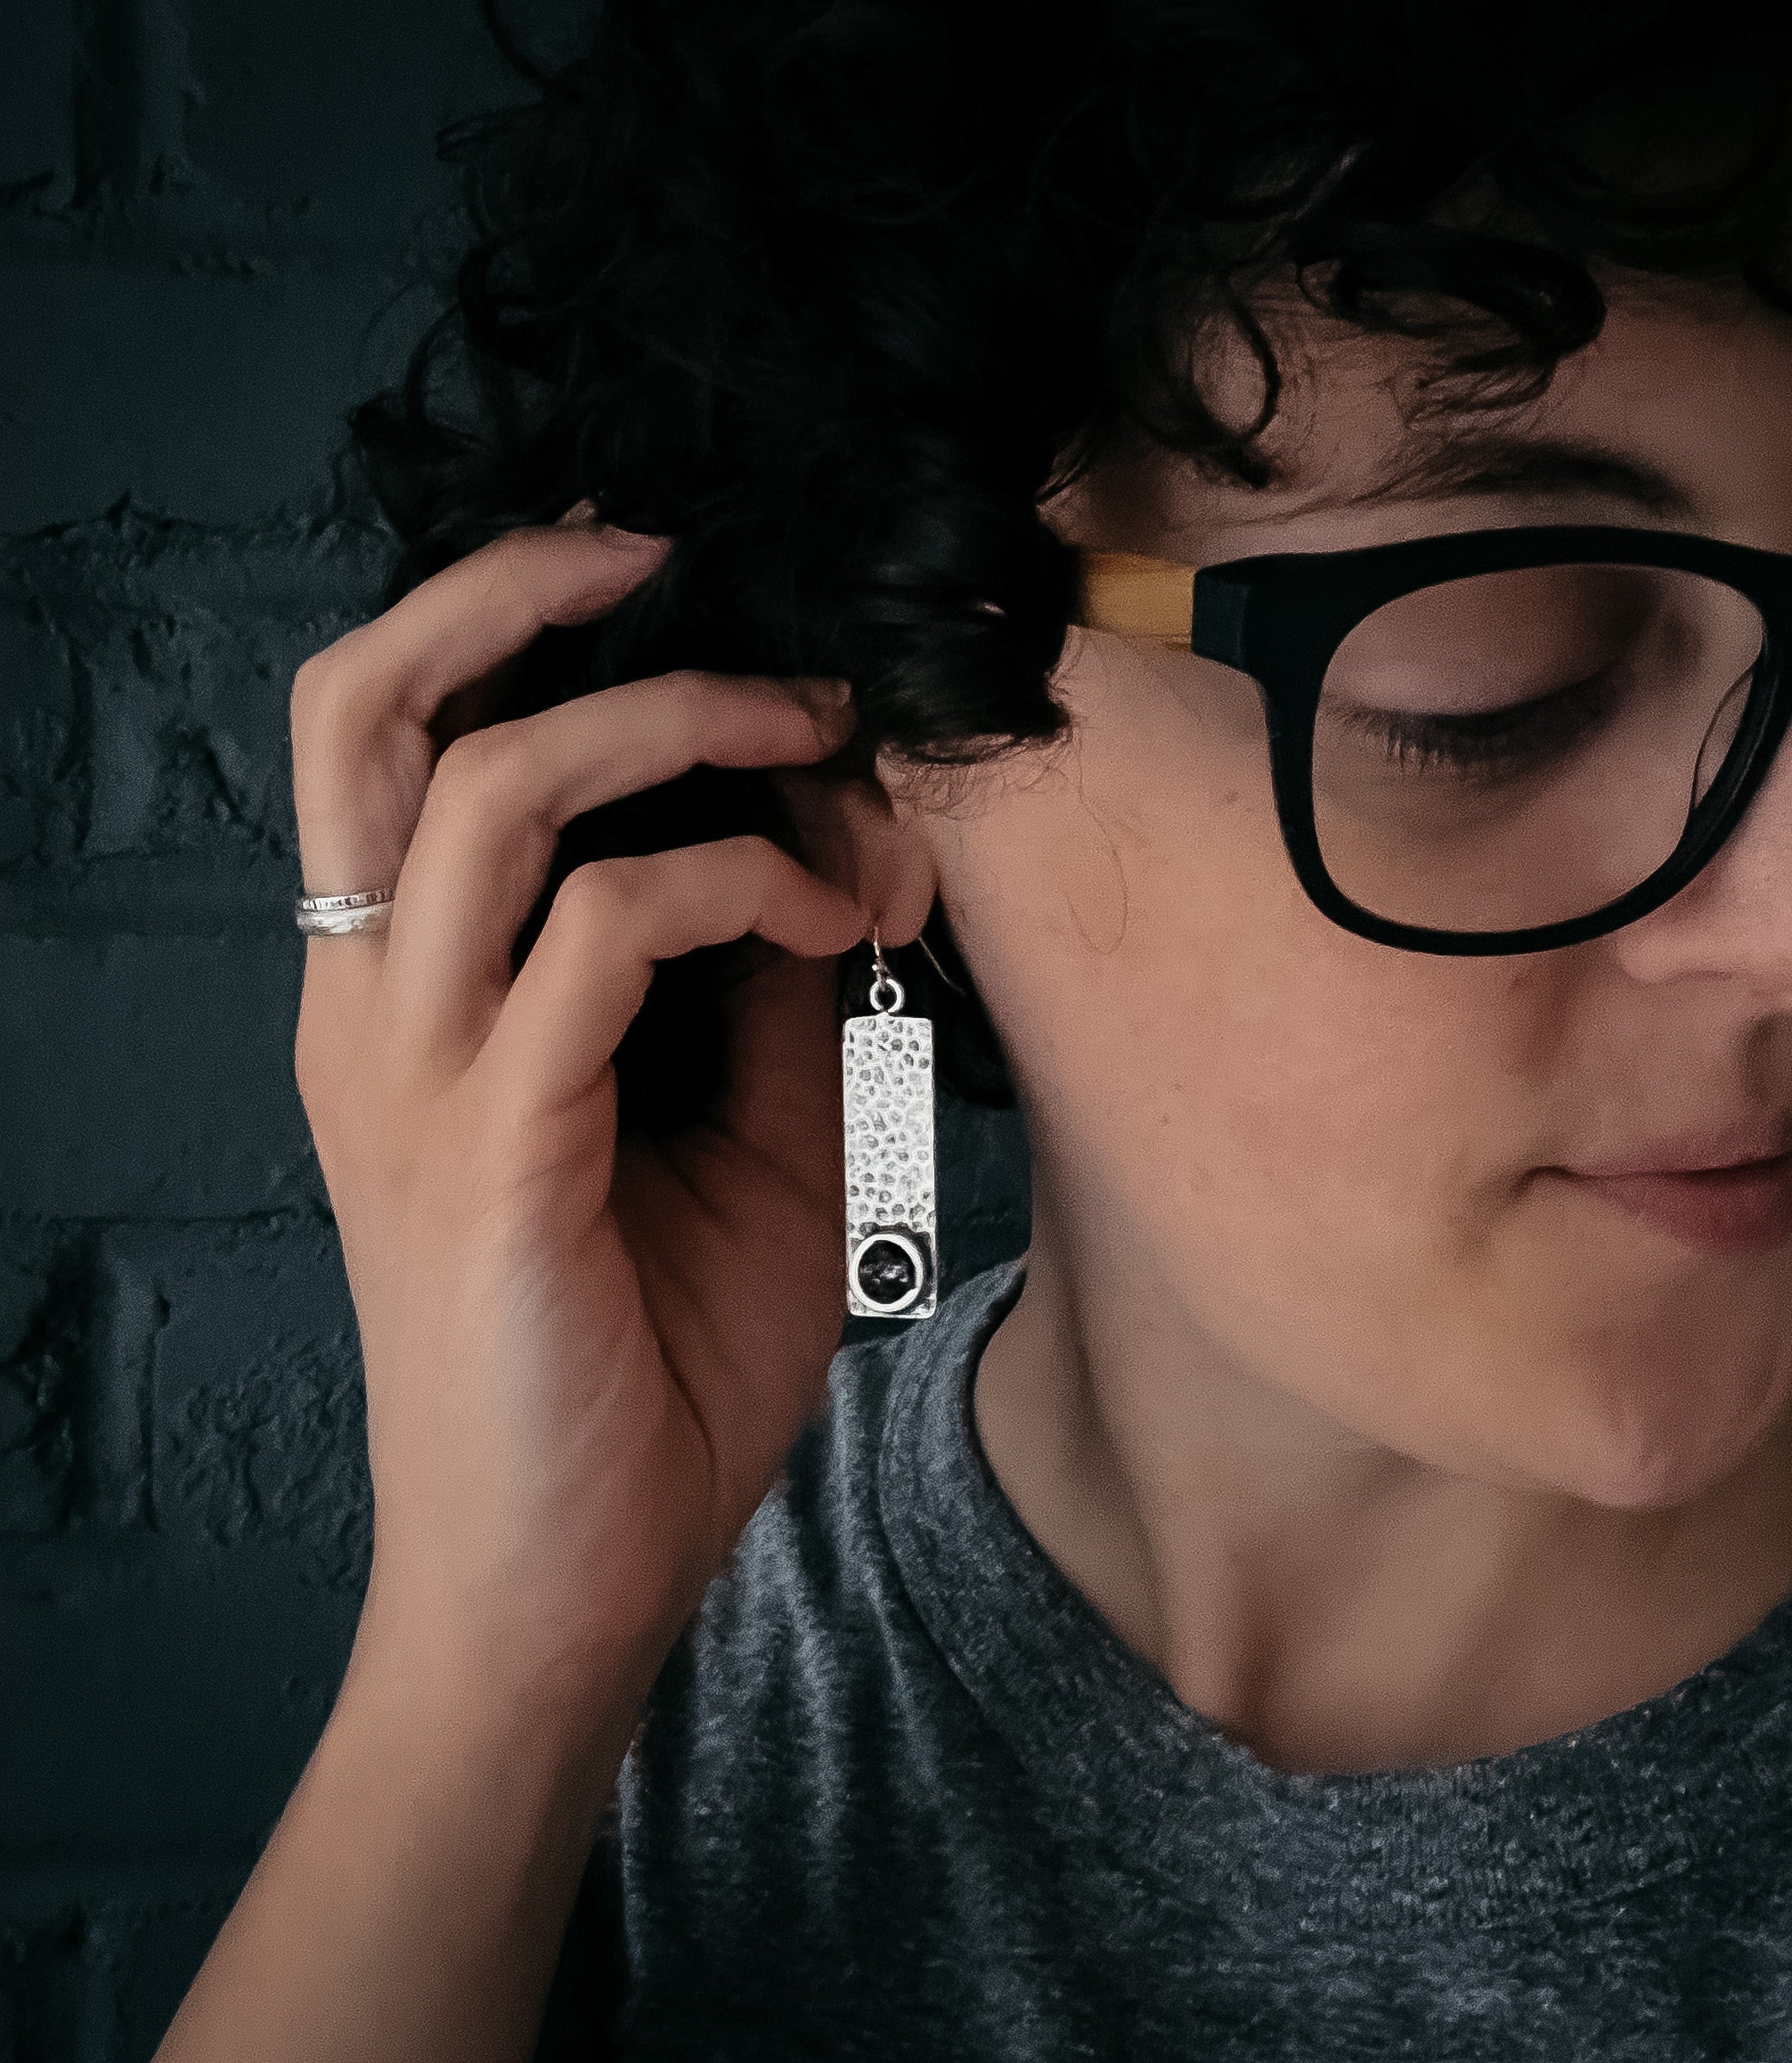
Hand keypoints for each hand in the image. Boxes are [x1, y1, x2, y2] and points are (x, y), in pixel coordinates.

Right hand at [290, 516, 925, 1713]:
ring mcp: (414, 1071)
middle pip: (360, 704)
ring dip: (666, 724)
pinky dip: (727, 884)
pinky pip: (596, 934)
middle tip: (674, 558)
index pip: (396, 736)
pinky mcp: (489, 1144)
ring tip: (802, 731)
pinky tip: (825, 920)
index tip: (680, 596)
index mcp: (406, 993)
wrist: (565, 1589)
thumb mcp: (732, 1146)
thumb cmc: (638, 1374)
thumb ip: (748, 994)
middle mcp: (371, 1004)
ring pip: (481, 790)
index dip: (516, 624)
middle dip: (515, 586)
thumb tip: (819, 856)